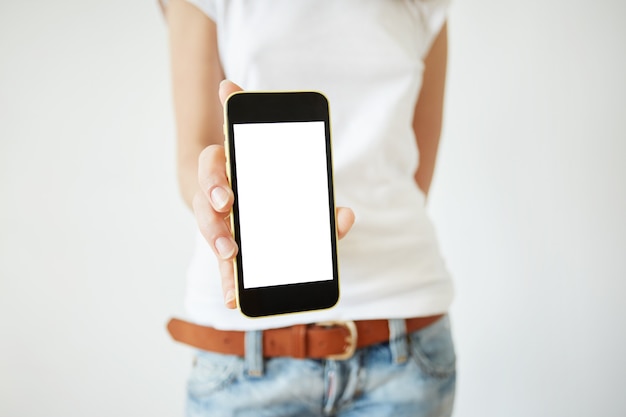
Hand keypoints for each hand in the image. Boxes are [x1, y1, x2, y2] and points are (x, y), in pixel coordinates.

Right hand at [193, 80, 354, 308]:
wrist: (258, 194)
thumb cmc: (275, 187)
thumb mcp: (295, 185)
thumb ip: (320, 202)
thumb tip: (346, 217)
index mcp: (231, 167)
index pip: (211, 165)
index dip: (214, 181)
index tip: (226, 201)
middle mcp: (215, 191)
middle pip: (204, 205)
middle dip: (215, 228)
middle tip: (230, 248)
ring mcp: (215, 217)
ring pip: (208, 231)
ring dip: (220, 252)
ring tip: (234, 270)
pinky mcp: (220, 242)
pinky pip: (221, 259)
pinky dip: (228, 280)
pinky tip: (234, 298)